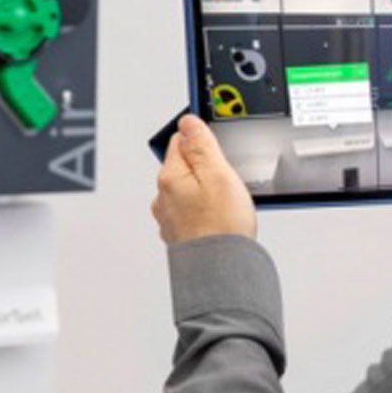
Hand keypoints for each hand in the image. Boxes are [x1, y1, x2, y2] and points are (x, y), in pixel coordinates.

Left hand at [152, 115, 256, 245]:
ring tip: (227, 204)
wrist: (221, 271)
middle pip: (185, 166)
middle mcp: (163, 197)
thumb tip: (188, 121)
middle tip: (227, 180)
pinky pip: (193, 211)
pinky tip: (222, 219)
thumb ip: (201, 144)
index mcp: (170, 177)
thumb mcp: (218, 173)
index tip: (217, 146)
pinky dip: (206, 211)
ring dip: (206, 191)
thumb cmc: (221, 226)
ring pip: (189, 190)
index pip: (181, 140)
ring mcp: (170, 217)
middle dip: (206, 168)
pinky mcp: (181, 234)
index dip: (203, 140)